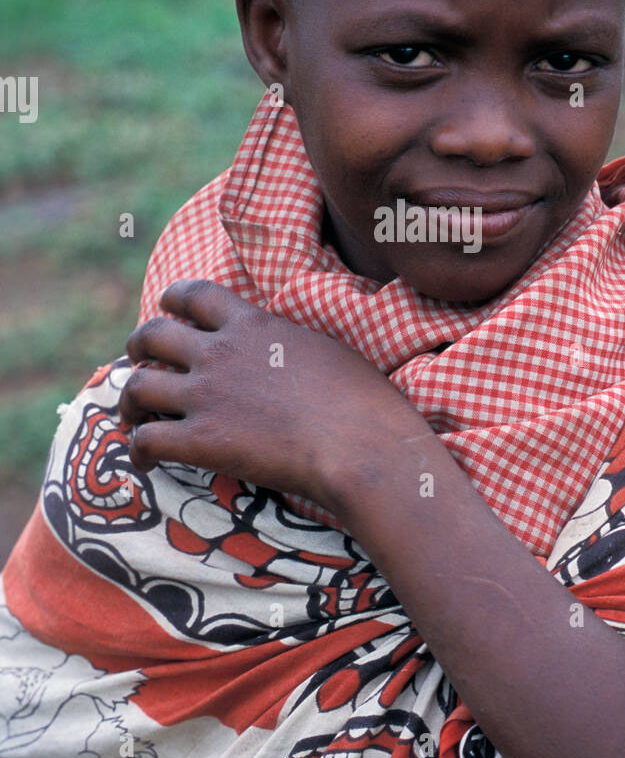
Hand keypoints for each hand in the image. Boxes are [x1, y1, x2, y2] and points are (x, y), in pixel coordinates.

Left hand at [118, 279, 411, 505]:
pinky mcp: (202, 440)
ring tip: (133, 416)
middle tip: (138, 362)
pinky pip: (146, 439)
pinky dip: (137, 450)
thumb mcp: (324, 348)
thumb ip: (288, 343)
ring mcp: (207, 395)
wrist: (361, 444)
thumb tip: (287, 350)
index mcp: (253, 324)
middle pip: (152, 333)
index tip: (168, 310)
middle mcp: (220, 352)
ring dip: (128, 401)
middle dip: (137, 346)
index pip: (195, 294)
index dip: (172, 300)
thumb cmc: (363, 401)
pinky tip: (145, 462)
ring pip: (138, 385)